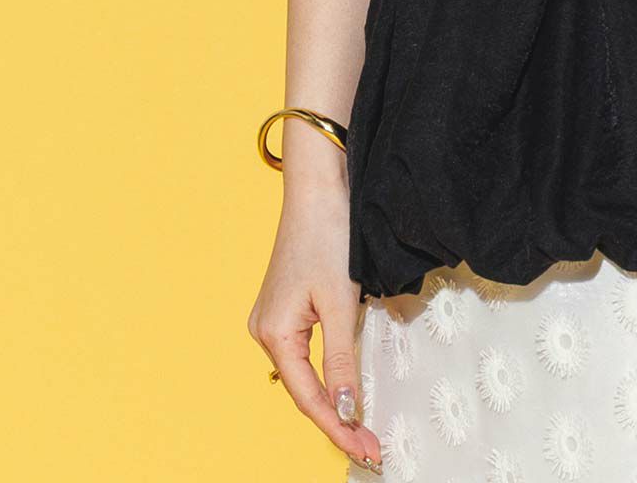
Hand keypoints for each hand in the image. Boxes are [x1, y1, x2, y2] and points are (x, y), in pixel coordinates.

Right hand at [246, 179, 382, 470]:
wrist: (320, 185)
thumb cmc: (327, 234)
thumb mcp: (340, 301)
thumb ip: (340, 360)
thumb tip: (344, 411)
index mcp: (273, 334)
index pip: (309, 398)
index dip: (338, 429)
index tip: (368, 451)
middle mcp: (266, 330)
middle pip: (305, 389)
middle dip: (336, 420)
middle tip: (371, 447)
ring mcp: (275, 316)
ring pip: (306, 371)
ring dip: (332, 399)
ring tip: (360, 428)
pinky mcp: (289, 303)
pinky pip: (308, 350)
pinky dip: (327, 373)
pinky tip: (344, 387)